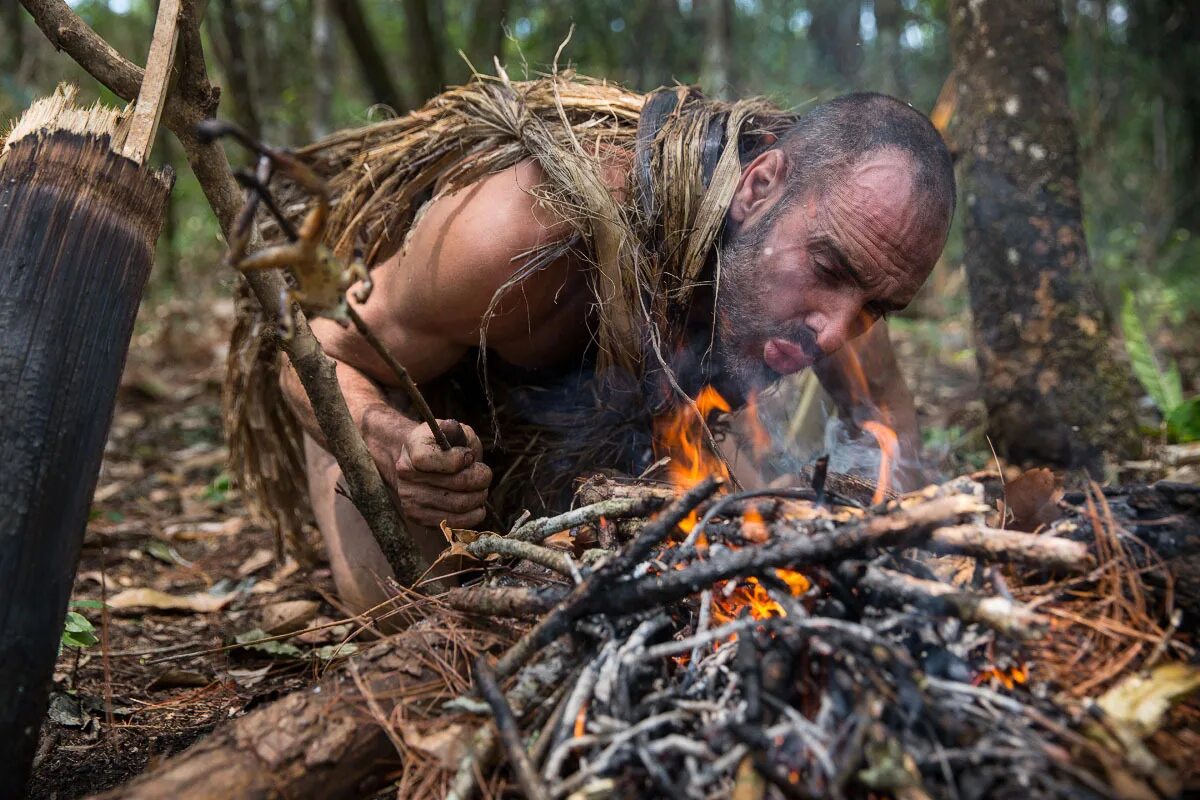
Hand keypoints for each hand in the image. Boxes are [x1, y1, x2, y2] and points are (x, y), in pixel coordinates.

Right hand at [369, 414, 491, 528]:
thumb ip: (459, 433)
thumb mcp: (450, 431)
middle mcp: (406, 474)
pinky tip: (476, 504)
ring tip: (480, 488)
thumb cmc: (441, 446)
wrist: (417, 464)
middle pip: (456, 483)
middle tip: (484, 474)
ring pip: (460, 505)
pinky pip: (456, 523)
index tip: (469, 456)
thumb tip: (465, 450)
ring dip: (479, 497)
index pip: (430, 459)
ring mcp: (411, 499)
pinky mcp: (419, 518)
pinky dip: (474, 514)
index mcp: (413, 448)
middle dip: (480, 478)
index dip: (458, 458)